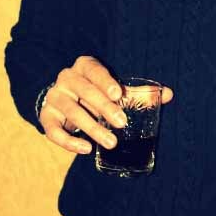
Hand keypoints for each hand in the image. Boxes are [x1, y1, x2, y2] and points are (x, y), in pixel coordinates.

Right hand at [39, 55, 173, 154]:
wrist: (62, 98)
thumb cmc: (95, 90)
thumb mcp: (113, 87)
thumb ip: (137, 91)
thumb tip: (169, 94)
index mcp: (84, 66)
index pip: (94, 70)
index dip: (106, 82)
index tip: (120, 94)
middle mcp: (66, 78)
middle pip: (85, 91)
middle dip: (104, 108)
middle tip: (122, 123)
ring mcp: (54, 97)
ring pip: (72, 112)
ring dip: (92, 128)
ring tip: (111, 142)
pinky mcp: (46, 117)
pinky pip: (54, 131)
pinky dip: (69, 142)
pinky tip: (86, 149)